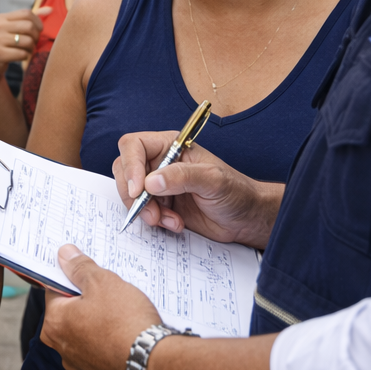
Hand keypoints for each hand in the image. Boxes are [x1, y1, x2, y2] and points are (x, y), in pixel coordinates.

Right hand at [0, 7, 50, 82]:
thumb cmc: (3, 44)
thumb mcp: (11, 28)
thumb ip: (29, 19)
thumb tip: (50, 9)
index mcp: (1, 18)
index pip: (27, 13)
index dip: (37, 22)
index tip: (38, 31)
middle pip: (29, 26)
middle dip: (36, 37)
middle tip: (33, 43)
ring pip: (27, 41)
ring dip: (31, 48)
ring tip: (27, 51)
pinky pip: (22, 54)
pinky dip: (25, 56)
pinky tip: (21, 57)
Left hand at [41, 245, 160, 369]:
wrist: (153, 365)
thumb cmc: (125, 321)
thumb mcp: (102, 282)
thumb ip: (80, 267)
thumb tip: (64, 254)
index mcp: (55, 322)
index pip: (55, 290)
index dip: (73, 278)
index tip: (89, 274)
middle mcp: (61, 348)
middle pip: (70, 314)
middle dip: (87, 302)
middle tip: (110, 294)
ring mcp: (80, 368)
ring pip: (85, 335)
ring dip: (98, 324)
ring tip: (122, 316)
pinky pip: (100, 354)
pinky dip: (108, 345)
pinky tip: (126, 338)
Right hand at [113, 132, 281, 248]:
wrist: (246, 219)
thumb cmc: (236, 192)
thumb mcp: (213, 180)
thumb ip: (182, 176)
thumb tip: (151, 182)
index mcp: (170, 146)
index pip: (134, 146)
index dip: (130, 166)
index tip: (139, 190)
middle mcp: (160, 162)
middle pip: (124, 170)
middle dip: (133, 194)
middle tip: (151, 213)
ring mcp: (158, 184)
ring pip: (130, 193)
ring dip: (144, 210)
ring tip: (169, 220)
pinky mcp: (161, 205)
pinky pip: (141, 211)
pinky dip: (154, 220)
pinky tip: (175, 224)